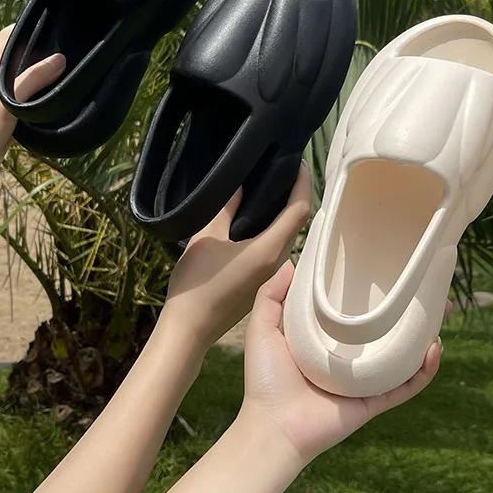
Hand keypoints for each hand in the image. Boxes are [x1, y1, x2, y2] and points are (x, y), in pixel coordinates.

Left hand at [0, 26, 64, 185]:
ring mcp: (4, 100)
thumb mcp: (6, 102)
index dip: (31, 29)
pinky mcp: (11, 119)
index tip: (58, 29)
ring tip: (75, 76)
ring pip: (30, 82)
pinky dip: (47, 101)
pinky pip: (33, 103)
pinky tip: (63, 103)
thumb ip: (32, 79)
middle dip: (45, 55)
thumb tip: (60, 59)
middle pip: (22, 58)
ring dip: (48, 80)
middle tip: (75, 54)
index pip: (9, 37)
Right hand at [161, 164, 311, 350]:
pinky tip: (260, 219)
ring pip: (289, 236)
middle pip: (298, 222)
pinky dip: (276, 228)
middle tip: (284, 170)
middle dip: (296, 194)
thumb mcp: (207, 237)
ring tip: (271, 188)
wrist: (189, 329)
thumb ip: (225, 208)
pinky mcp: (263, 281)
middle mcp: (279, 261)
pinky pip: (278, 247)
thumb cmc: (197, 283)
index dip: (302, 183)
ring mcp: (272, 274)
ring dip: (286, 212)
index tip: (297, 163)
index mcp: (270, 249)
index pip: (299, 210)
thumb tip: (239, 184)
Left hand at [239, 262, 447, 463]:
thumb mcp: (263, 330)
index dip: (374, 293)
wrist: (273, 427)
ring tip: (440, 313)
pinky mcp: (374, 401)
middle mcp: (350, 359)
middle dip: (411, 312)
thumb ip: (270, 296)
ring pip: (405, 356)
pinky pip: (406, 385)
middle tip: (431, 290)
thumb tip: (292, 264)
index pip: (357, 312)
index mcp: (327, 341)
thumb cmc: (265, 381)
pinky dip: (424, 371)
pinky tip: (433, 349)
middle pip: (388, 330)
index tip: (389, 271)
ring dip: (425, 336)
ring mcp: (365, 381)